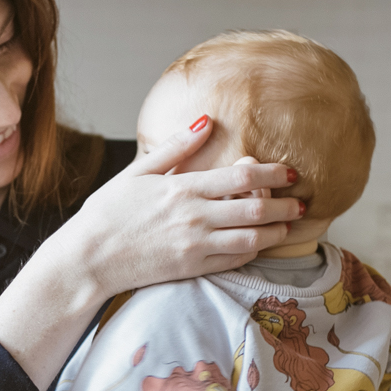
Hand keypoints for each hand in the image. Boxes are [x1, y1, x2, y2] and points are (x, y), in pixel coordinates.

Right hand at [57, 117, 303, 300]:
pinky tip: (259, 244)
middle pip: (256, 208)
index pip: (242, 176)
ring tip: (287, 225)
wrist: (88, 258)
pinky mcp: (192, 269)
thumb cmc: (107, 213)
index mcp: (182, 187)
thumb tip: (206, 122)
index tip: (290, 172)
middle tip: (302, 202)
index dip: (273, 172)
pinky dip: (253, 251)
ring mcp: (195, 246)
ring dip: (276, 231)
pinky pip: (234, 261)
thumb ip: (175, 147)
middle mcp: (194, 217)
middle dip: (286, 204)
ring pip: (252, 238)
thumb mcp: (137, 172)